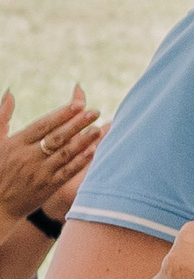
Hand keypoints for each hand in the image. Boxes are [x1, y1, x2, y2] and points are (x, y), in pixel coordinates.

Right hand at [0, 89, 101, 221]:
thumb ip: (2, 116)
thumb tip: (10, 92)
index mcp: (15, 143)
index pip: (42, 125)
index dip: (61, 115)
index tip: (78, 104)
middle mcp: (27, 157)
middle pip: (56, 137)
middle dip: (76, 123)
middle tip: (95, 111)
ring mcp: (39, 172)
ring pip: (64, 154)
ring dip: (83, 141)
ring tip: (99, 129)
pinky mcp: (48, 186)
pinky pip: (67, 171)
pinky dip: (81, 161)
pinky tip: (94, 151)